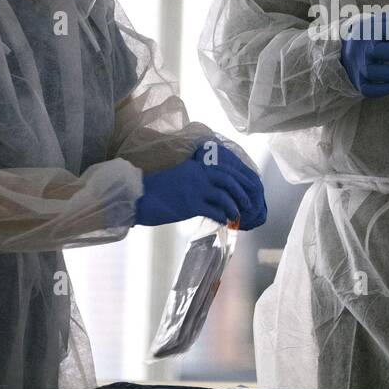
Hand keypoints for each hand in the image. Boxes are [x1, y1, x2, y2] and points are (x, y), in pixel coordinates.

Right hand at [135, 142, 266, 228]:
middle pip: (229, 180)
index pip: (224, 168)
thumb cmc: (156, 189)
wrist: (138, 196)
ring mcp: (195, 189)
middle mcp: (198, 175)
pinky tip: (224, 221)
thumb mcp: (179, 176)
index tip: (249, 184)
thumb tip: (211, 190)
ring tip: (237, 214)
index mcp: (195, 167)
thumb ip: (195, 179)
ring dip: (234, 206)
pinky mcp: (191, 204)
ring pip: (224, 196)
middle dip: (242, 191)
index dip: (240, 177)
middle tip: (248, 202)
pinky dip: (222, 217)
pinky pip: (214, 210)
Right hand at [339, 11, 388, 97]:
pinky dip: (383, 89)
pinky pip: (370, 90)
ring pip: (376, 72)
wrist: (345, 53)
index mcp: (370, 31)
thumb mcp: (381, 22)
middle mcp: (363, 49)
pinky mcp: (360, 84)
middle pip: (383, 51)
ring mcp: (360, 68)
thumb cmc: (371, 37)